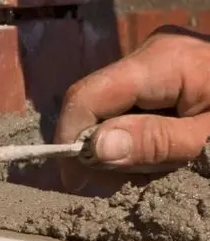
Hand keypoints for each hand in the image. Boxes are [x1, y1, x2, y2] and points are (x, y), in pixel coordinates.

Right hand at [55, 26, 209, 190]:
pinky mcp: (169, 74)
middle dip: (99, 149)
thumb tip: (92, 148)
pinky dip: (139, 139)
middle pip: (96, 103)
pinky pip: (134, 108)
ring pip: (112, 110)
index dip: (70, 139)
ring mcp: (160, 60)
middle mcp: (153, 51)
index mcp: (164, 60)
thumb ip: (156, 142)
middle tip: (121, 188)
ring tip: (150, 174)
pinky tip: (160, 157)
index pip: (86, 95)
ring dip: (121, 148)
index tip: (77, 184)